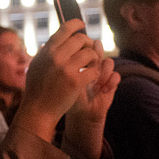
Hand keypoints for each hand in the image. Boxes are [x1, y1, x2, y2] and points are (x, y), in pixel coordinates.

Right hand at [12, 19, 99, 142]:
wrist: (38, 110)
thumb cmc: (36, 88)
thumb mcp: (36, 65)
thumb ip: (44, 52)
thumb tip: (49, 42)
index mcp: (48, 50)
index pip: (66, 28)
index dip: (77, 24)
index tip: (82, 24)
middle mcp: (56, 56)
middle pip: (81, 39)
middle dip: (87, 44)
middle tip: (88, 51)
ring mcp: (66, 69)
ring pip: (90, 54)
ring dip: (93, 59)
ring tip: (90, 65)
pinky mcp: (76, 82)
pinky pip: (94, 71)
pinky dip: (95, 74)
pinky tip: (90, 78)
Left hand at [64, 40, 119, 158]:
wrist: (78, 114)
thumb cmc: (64, 97)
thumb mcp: (58, 80)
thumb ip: (55, 63)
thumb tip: (43, 45)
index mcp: (78, 58)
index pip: (82, 44)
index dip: (82, 48)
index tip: (75, 59)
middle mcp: (91, 63)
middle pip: (97, 49)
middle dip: (94, 57)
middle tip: (88, 68)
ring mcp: (102, 72)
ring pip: (108, 62)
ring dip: (103, 72)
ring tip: (95, 85)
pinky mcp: (111, 83)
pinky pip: (116, 76)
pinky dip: (111, 82)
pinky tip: (102, 90)